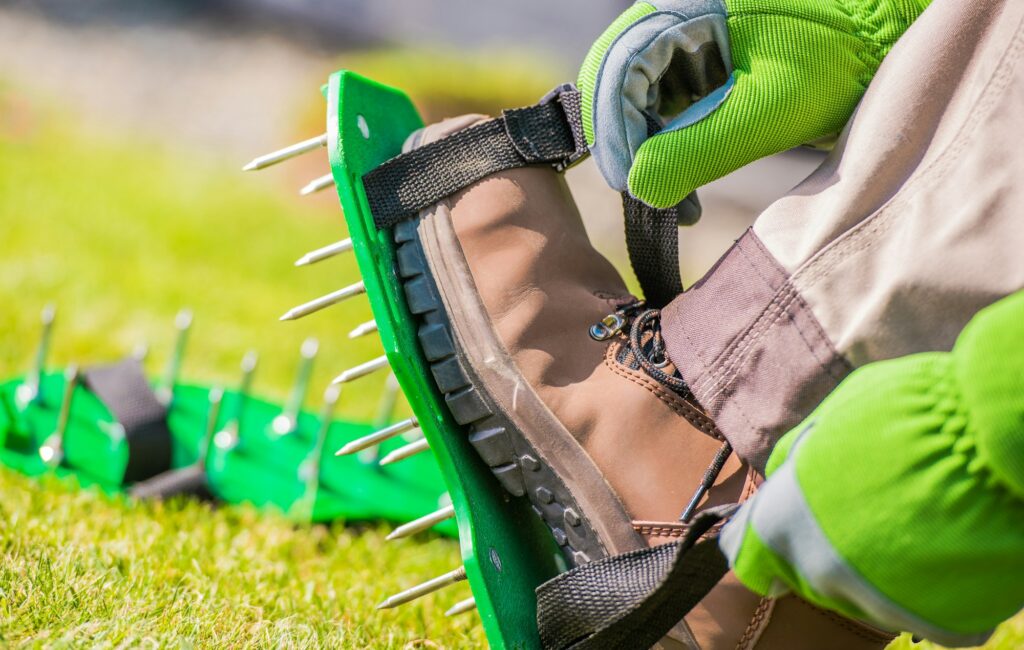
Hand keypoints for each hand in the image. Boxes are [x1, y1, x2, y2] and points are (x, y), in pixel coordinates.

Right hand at [577, 0, 929, 208]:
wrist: (885, 49)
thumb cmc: (839, 65)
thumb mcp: (767, 111)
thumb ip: (698, 148)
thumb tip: (639, 189)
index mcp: (687, 5)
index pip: (618, 66)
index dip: (615, 130)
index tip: (632, 185)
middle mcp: (677, 15)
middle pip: (616, 81)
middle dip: (625, 144)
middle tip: (647, 197)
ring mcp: (686, 41)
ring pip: (632, 98)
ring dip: (643, 151)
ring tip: (674, 200)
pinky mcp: (700, 66)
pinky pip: (659, 107)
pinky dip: (664, 148)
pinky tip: (684, 182)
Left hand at [719, 291, 1023, 647]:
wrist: (984, 440)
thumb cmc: (903, 413)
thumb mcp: (827, 420)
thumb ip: (797, 458)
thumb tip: (785, 473)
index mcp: (783, 523)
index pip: (748, 557)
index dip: (765, 545)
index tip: (778, 538)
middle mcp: (822, 572)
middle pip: (813, 576)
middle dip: (830, 550)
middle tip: (869, 511)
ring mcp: (880, 604)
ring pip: (869, 598)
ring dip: (882, 570)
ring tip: (916, 521)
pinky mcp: (941, 623)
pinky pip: (931, 615)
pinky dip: (940, 592)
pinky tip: (952, 551)